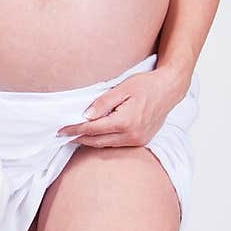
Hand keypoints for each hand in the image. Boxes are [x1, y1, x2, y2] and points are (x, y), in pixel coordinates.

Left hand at [58, 69, 181, 148]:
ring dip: (91, 141)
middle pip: (97, 141)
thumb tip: (86, 116)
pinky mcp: (142, 140)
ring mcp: (138, 140)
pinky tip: (95, 136)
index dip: (74, 129)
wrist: (170, 89)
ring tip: (76, 136)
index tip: (61, 130)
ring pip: (107, 145)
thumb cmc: (147, 85)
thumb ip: (103, 102)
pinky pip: (117, 144)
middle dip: (79, 139)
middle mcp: (132, 135)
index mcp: (125, 122)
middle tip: (63, 135)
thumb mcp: (123, 88)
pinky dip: (104, 141)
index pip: (92, 129)